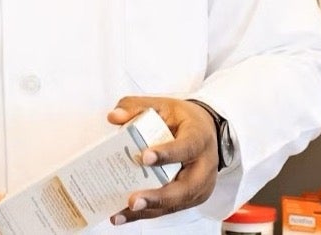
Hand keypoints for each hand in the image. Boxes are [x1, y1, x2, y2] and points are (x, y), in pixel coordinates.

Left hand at [105, 96, 218, 225]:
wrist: (206, 132)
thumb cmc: (183, 120)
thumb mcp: (163, 106)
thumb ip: (137, 108)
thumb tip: (114, 117)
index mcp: (200, 137)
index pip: (187, 147)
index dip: (168, 154)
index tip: (144, 157)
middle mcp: (204, 166)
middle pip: (185, 188)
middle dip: (158, 197)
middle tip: (133, 200)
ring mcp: (200, 186)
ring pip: (175, 203)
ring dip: (147, 210)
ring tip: (121, 213)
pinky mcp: (191, 199)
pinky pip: (169, 208)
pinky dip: (147, 213)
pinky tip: (124, 215)